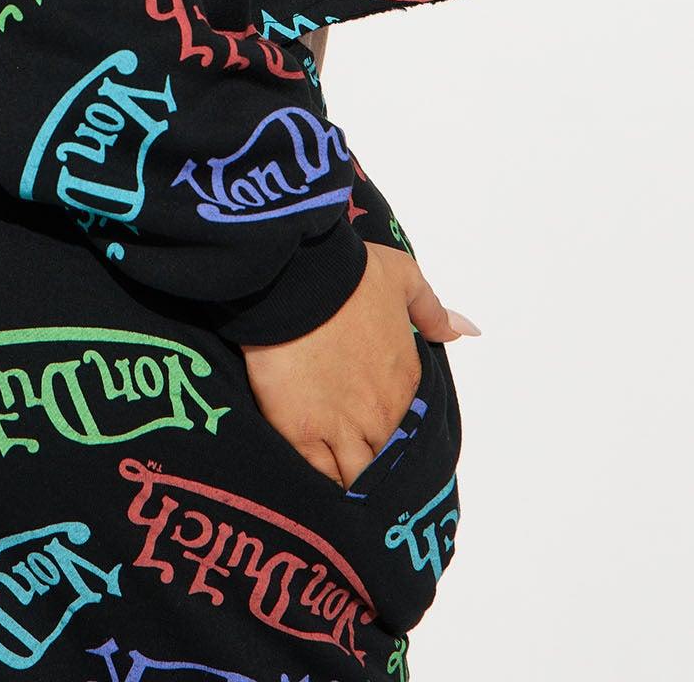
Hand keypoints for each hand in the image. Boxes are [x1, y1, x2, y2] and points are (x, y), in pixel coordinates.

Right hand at [239, 241, 474, 489]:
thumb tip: (463, 329)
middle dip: (375, 470)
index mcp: (405, 383)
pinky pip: (317, 475)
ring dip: (348, 481)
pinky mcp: (302, 434)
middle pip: (384, 463)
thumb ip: (431, 310)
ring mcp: (342, 429)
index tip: (383, 443)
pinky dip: (317, 483)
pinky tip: (311, 486)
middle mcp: (380, 414)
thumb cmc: (349, 275)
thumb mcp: (401, 278)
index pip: (410, 432)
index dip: (396, 441)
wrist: (300, 279)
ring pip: (355, 478)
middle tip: (361, 474)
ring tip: (337, 489)